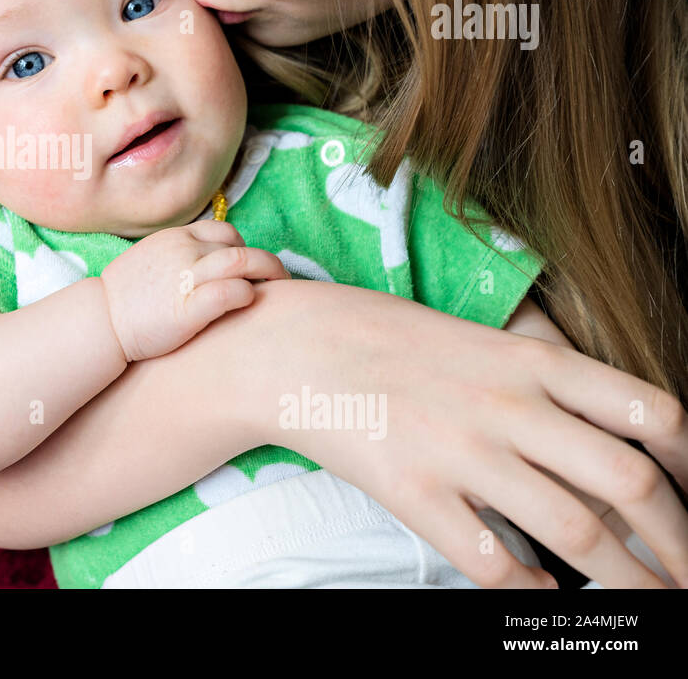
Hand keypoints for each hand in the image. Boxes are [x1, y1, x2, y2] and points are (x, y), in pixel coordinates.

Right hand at [100, 220, 288, 362]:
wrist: (100, 322)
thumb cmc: (124, 299)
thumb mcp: (148, 260)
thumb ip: (176, 255)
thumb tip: (202, 262)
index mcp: (174, 238)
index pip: (224, 231)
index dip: (244, 247)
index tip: (249, 267)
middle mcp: (183, 251)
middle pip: (239, 246)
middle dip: (267, 262)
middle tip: (281, 280)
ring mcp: (186, 277)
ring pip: (242, 262)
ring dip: (269, 274)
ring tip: (280, 291)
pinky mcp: (189, 307)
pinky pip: (231, 292)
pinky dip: (247, 294)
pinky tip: (249, 304)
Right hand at [233, 280, 687, 587]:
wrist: (291, 346)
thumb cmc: (385, 337)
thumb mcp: (478, 341)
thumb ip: (542, 384)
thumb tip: (606, 440)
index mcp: (530, 361)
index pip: (649, 414)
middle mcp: (508, 406)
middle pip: (629, 485)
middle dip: (682, 543)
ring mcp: (461, 452)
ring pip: (576, 532)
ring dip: (629, 582)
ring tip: (650, 602)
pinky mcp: (414, 492)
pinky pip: (492, 560)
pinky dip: (531, 588)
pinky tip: (544, 592)